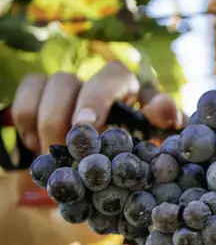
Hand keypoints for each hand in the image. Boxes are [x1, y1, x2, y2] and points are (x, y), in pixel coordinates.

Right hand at [10, 60, 181, 157]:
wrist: (113, 167)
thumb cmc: (144, 147)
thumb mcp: (161, 137)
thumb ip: (166, 122)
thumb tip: (163, 108)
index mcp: (125, 85)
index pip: (111, 76)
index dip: (96, 98)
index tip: (86, 125)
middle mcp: (91, 81)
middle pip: (65, 82)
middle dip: (61, 118)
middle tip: (67, 149)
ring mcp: (62, 90)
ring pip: (39, 89)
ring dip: (44, 124)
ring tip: (57, 152)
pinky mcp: (37, 101)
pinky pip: (21, 104)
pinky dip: (27, 127)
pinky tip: (43, 148)